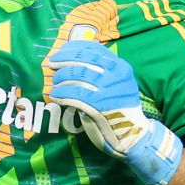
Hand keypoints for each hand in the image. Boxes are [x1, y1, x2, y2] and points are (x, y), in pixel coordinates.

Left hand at [46, 40, 182, 184]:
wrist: (132, 135)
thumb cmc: (119, 108)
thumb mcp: (116, 83)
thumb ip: (100, 71)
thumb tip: (71, 59)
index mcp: (120, 67)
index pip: (94, 50)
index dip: (74, 49)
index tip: (61, 51)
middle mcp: (116, 75)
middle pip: (84, 60)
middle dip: (64, 60)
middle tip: (51, 64)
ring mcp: (108, 90)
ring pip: (78, 76)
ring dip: (62, 78)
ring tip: (56, 83)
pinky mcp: (99, 105)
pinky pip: (75, 95)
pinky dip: (62, 94)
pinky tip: (56, 96)